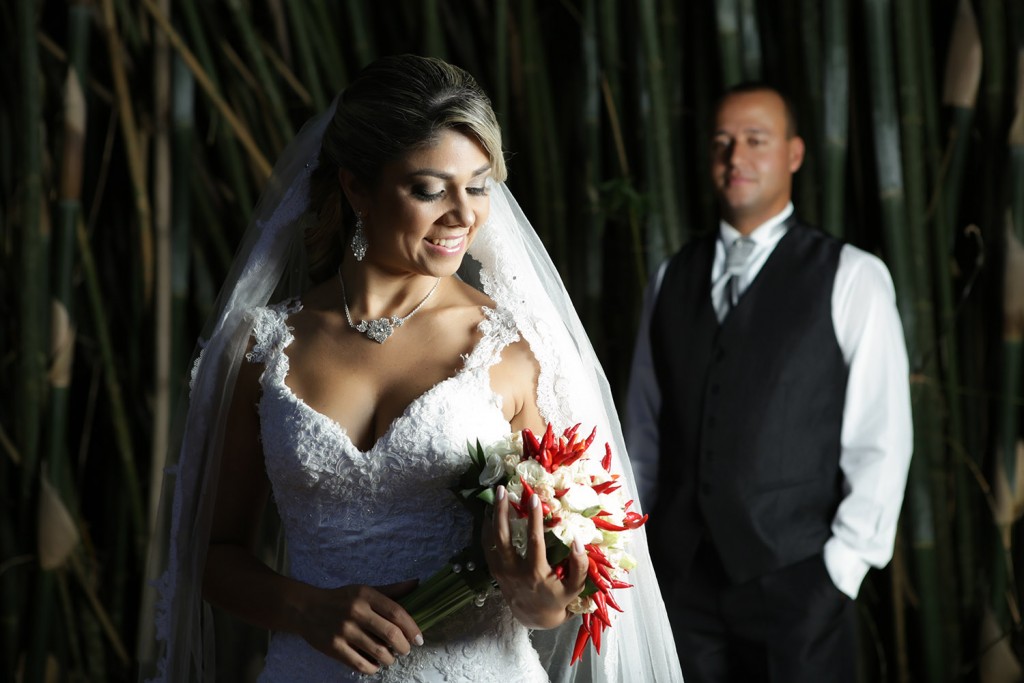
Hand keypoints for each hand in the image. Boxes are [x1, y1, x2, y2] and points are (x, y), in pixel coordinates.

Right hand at [295, 580, 422, 674]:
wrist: (306, 609)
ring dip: (390, 659)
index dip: (412, 627)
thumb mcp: (364, 590)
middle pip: (390, 633)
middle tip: (405, 650)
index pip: (396, 612)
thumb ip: (391, 590)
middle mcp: (356, 612)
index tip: (419, 638)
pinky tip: (375, 664)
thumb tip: (417, 584)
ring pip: (378, 652)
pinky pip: (361, 664)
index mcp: (366, 595)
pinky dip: (373, 667)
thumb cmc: (341, 599)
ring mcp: (344, 631)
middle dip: (404, 646)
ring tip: (390, 657)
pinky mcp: (334, 648)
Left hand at [483, 485, 588, 628]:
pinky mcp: (495, 571)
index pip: (534, 541)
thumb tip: (577, 541)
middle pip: (502, 538)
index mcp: (536, 574)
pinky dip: (486, 528)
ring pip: (491, 540)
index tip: (534, 497)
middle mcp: (515, 572)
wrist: (534, 617)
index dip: (534, 518)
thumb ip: (579, 565)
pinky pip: (486, 546)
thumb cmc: (558, 599)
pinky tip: (490, 513)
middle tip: (502, 490)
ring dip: (491, 517)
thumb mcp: (575, 587)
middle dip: (501, 512)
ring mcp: (501, 572)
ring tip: (495, 496)